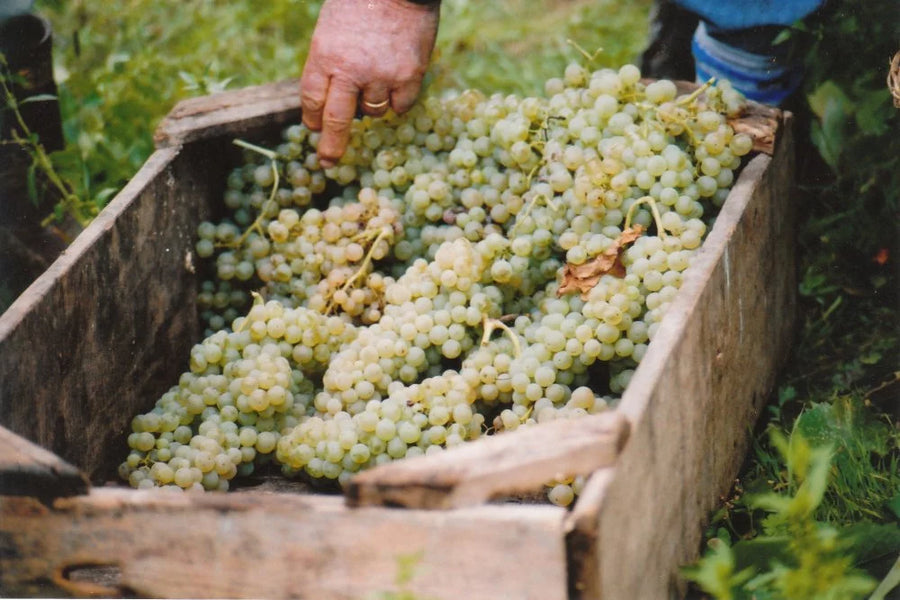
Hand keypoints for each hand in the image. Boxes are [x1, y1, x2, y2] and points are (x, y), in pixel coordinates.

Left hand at [300, 0, 439, 166]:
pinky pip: (400, 106)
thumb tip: (329, 103)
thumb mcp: (331, 29)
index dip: (312, 119)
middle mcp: (350, 69)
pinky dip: (397, 100)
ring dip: (371, 105)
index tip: (315, 129)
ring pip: (372, 112)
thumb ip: (329, 64)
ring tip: (376, 77)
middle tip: (327, 163)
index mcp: (324, 55)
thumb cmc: (362, 1)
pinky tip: (397, 80)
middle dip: (331, 146)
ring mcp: (381, 75)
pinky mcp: (409, 76)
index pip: (311, 100)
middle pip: (336, 120)